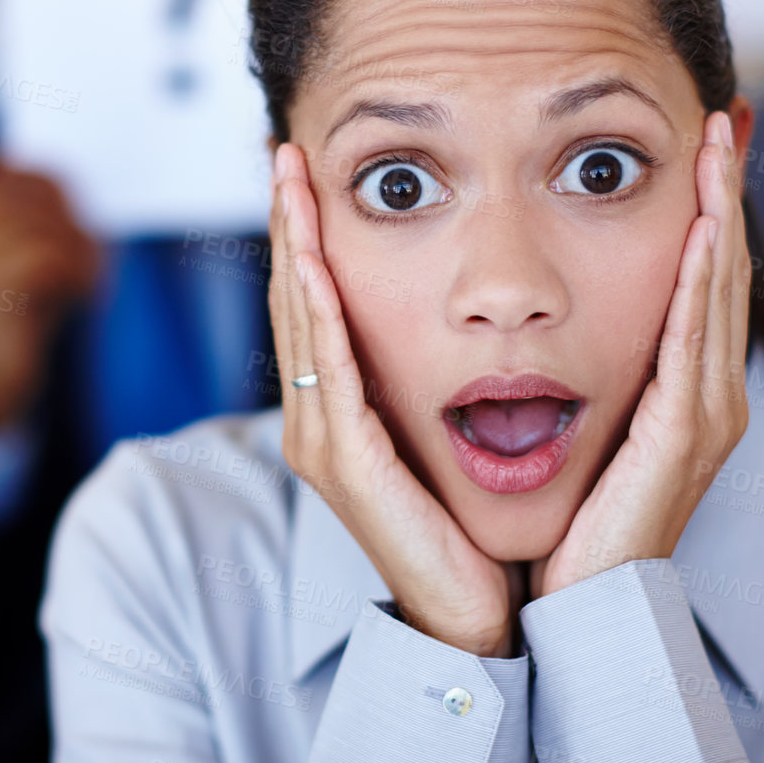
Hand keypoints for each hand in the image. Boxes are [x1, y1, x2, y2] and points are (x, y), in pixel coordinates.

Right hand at [0, 157, 98, 428]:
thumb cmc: (20, 322)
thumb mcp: (29, 259)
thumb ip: (39, 221)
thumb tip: (69, 180)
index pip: (14, 168)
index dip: (56, 189)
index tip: (76, 228)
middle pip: (37, 189)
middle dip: (76, 222)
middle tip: (92, 262)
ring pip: (46, 226)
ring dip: (83, 254)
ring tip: (89, 283)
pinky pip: (48, 258)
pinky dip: (78, 276)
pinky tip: (84, 297)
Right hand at [271, 144, 524, 657]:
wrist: (477, 608)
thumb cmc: (468, 519)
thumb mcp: (445, 425)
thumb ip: (431, 374)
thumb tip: (461, 311)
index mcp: (339, 407)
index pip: (315, 301)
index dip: (306, 235)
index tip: (308, 172)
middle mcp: (316, 418)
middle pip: (294, 299)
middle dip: (289, 224)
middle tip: (286, 154)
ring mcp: (321, 440)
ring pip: (301, 322)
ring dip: (294, 246)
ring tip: (291, 182)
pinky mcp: (343, 462)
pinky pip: (327, 367)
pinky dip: (317, 308)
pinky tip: (314, 260)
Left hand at [530, 111, 750, 598]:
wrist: (582, 601)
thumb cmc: (580, 516)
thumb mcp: (592, 424)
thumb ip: (597, 371)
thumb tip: (567, 320)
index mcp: (688, 390)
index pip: (703, 278)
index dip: (709, 208)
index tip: (702, 144)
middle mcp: (711, 395)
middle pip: (723, 271)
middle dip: (725, 191)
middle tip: (721, 120)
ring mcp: (707, 416)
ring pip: (718, 293)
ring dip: (721, 213)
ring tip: (717, 145)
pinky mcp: (685, 437)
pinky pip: (695, 342)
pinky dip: (702, 281)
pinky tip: (702, 229)